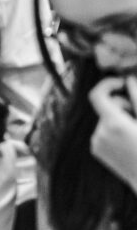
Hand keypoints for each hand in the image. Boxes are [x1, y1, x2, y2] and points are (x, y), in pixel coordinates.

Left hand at [89, 76, 136, 192]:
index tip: (121, 83)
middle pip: (106, 107)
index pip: (97, 94)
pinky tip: (128, 142)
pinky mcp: (96, 150)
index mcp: (113, 124)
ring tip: (134, 131)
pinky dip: (113, 130)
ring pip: (105, 119)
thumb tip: (129, 79)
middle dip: (122, 105)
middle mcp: (100, 132)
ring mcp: (96, 142)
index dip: (107, 84)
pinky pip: (103, 131)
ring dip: (118, 119)